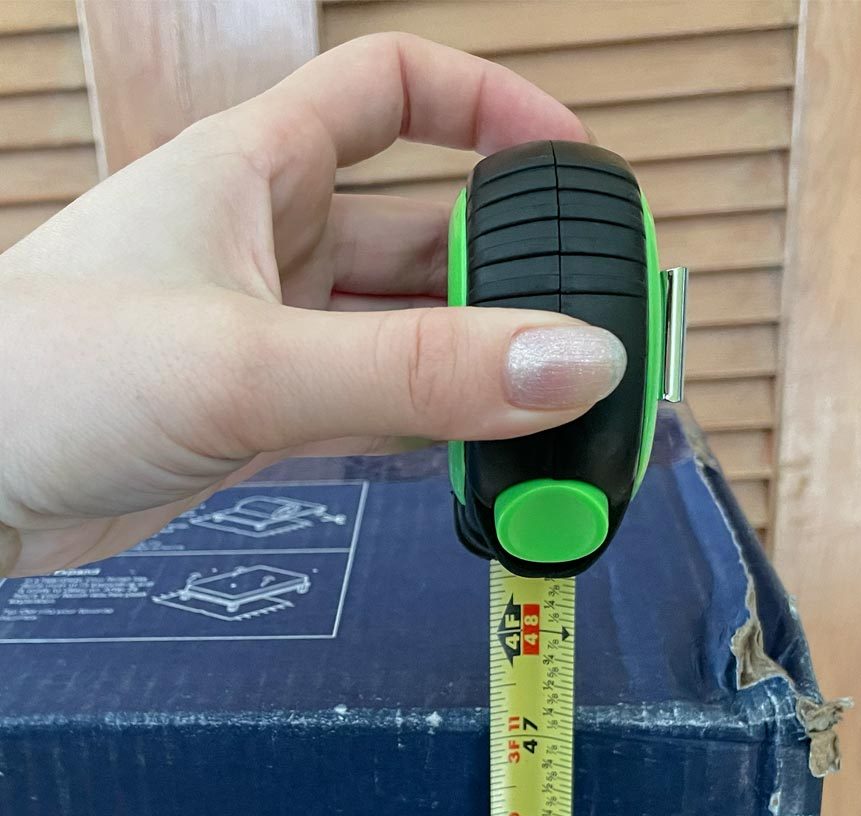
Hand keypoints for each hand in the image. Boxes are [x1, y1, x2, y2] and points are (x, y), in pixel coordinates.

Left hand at [0, 33, 625, 577]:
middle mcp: (263, 237)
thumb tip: (578, 363)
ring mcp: (261, 326)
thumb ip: (421, 371)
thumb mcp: (249, 363)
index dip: (490, 105)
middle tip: (581, 327)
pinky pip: (373, 400)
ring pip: (404, 325)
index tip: (573, 159)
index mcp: (252, 168)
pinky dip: (431, 425)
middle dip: (506, 270)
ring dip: (474, 361)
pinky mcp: (254, 409)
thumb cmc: (39, 380)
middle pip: (422, 226)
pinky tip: (481, 457)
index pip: (393, 88)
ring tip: (550, 409)